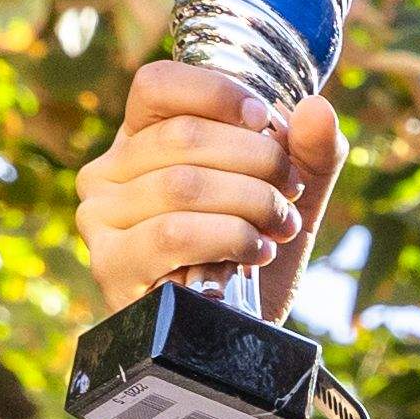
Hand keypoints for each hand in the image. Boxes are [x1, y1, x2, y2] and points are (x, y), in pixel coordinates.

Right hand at [73, 57, 343, 320]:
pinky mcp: (111, 265)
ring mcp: (101, 219)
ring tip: (280, 225)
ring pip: (183, 184)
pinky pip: (172, 234)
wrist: (235, 333)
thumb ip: (309, 151)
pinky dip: (229, 237)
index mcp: (140, 139)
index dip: (217, 92)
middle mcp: (107, 172)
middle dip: (258, 160)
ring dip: (251, 202)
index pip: (157, 85)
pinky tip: (256, 251)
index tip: (267, 120)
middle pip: (183, 135)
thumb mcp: (286, 194)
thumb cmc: (251, 252)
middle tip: (292, 190)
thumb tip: (318, 109)